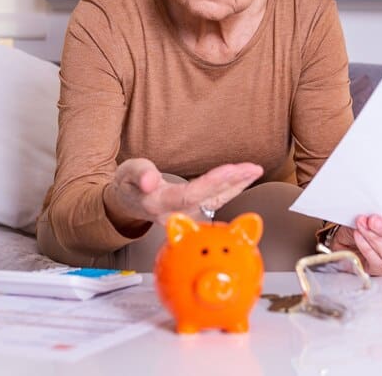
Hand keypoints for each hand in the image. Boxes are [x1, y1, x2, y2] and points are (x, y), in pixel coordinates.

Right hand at [104, 158, 262, 231]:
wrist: (128, 202)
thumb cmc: (128, 185)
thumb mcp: (126, 173)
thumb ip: (139, 174)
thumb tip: (150, 181)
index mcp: (158, 205)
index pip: (189, 195)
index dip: (211, 183)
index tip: (230, 170)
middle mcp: (176, 213)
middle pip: (208, 198)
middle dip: (232, 183)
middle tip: (251, 168)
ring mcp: (187, 213)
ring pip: (217, 200)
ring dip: (238, 185)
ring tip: (255, 169)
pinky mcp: (195, 208)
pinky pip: (217, 199)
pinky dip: (234, 187)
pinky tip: (247, 176)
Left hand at [330, 201, 381, 275]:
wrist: (350, 242)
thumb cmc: (368, 226)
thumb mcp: (377, 215)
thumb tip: (377, 205)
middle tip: (373, 220)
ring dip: (374, 237)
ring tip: (361, 224)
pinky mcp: (381, 270)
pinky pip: (375, 259)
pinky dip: (365, 246)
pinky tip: (358, 235)